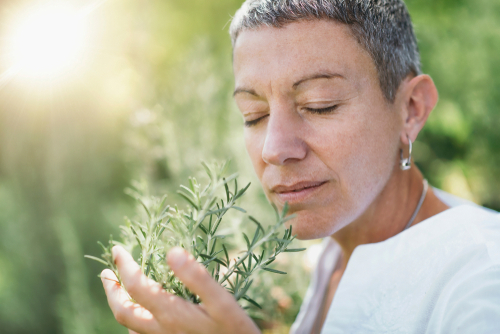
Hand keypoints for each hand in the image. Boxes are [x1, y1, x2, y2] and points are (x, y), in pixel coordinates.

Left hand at [101, 246, 260, 333]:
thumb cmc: (235, 330)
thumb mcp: (223, 302)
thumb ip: (198, 277)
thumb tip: (172, 252)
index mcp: (171, 314)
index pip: (136, 285)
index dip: (124, 265)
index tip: (118, 249)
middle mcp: (160, 330)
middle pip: (122, 311)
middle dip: (111, 289)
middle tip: (106, 270)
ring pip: (128, 325)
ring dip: (119, 303)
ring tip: (119, 286)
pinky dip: (133, 319)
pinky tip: (141, 310)